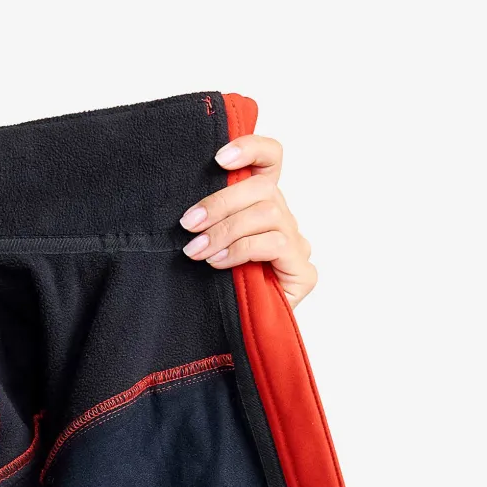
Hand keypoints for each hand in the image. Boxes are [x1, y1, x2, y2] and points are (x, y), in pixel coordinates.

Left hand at [179, 134, 316, 307]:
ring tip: (197, 250)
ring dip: (226, 230)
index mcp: (260, 204)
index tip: (219, 157)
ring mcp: (296, 244)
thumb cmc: (210, 286)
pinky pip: (275, 244)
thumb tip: (184, 204)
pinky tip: (218, 263)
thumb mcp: (203, 242)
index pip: (270, 160)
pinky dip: (241, 249)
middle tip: (188, 224)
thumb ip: (205, 219)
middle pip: (263, 188)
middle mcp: (282, 218)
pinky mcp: (303, 271)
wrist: (226, 337)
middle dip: (221, 202)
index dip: (251, 148)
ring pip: (268, 213)